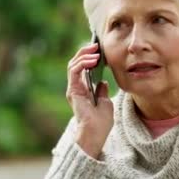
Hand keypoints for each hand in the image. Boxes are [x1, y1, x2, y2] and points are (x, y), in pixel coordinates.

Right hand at [66, 43, 113, 158]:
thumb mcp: (106, 102)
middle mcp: (76, 87)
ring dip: (84, 55)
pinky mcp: (73, 90)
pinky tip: (93, 60)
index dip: (90, 57)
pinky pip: (74, 71)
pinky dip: (82, 63)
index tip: (100, 49)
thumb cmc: (101, 122)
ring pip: (73, 64)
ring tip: (95, 50)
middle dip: (86, 52)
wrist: (96, 133)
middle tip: (96, 45)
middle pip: (77, 63)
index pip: (83, 68)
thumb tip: (103, 81)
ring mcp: (73, 88)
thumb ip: (102, 91)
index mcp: (84, 89)